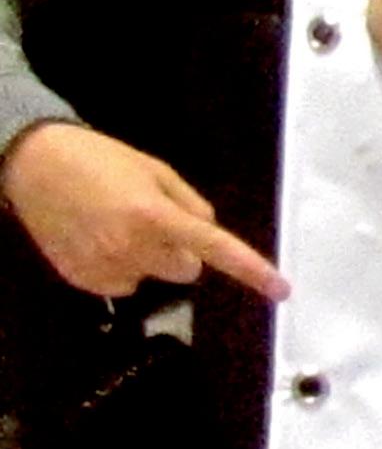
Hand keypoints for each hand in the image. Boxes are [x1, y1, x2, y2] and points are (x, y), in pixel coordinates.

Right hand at [1, 121, 286, 299]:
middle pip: (188, 270)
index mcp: (154, 215)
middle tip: (152, 219)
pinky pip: (123, 285)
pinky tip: (98, 239)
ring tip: (117, 225)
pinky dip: (120, 267)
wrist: (33, 165)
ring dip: (148, 259)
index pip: (215, 248)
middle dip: (181, 250)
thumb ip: (190, 203)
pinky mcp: (84, 281)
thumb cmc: (99, 159)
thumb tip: (208, 232)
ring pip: (155, 279)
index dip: (251, 270)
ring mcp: (106, 269)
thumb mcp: (154, 169)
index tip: (282, 289)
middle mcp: (132, 248)